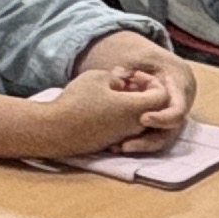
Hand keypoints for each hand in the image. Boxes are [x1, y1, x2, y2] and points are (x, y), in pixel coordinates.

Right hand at [49, 51, 187, 153]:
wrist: (56, 130)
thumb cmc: (77, 100)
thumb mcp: (97, 77)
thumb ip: (116, 77)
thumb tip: (122, 80)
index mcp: (135, 108)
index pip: (163, 96)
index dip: (152, 82)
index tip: (132, 76)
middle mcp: (134, 125)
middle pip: (153, 109)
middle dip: (142, 93)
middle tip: (123, 83)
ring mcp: (123, 136)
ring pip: (140, 119)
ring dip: (131, 104)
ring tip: (110, 93)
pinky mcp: (111, 141)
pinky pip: (126, 127)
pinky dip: (121, 115)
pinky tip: (102, 106)